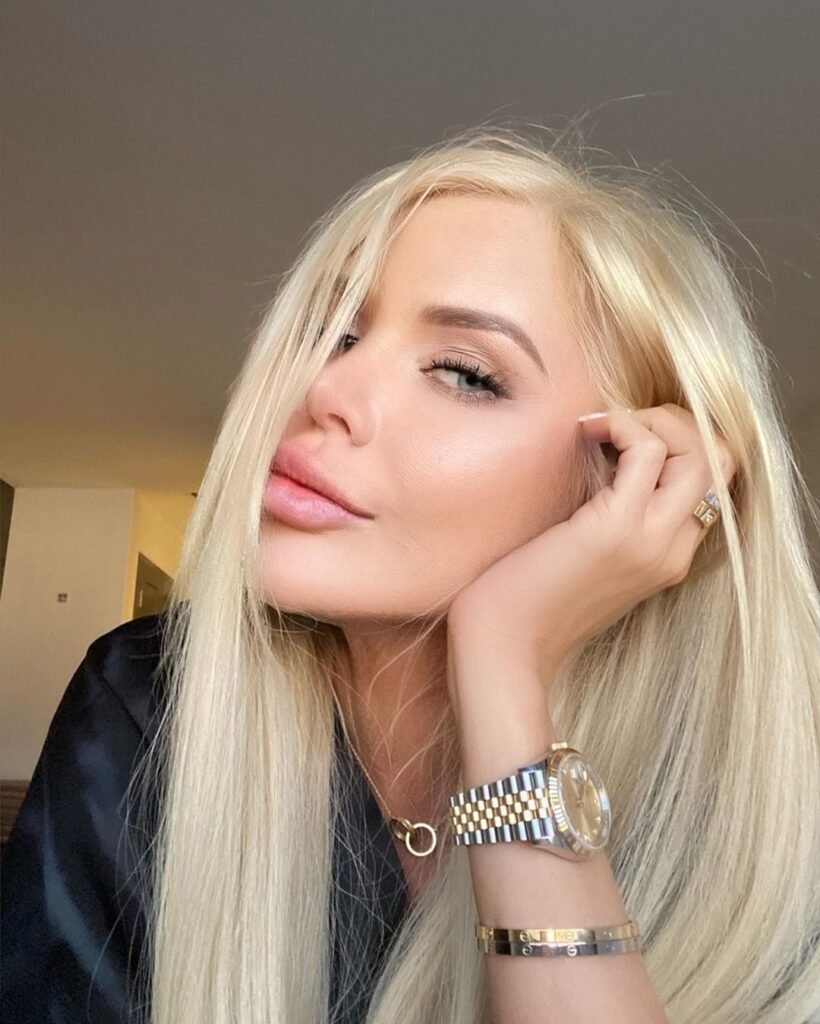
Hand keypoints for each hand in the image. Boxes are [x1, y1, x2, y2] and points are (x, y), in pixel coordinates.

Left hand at [447, 403, 738, 692]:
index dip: (677, 443)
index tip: (623, 438)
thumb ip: (611, 515)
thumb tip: (607, 454)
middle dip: (675, 422)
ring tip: (601, 427)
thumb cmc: (528, 597)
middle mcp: (672, 550)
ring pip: (697, 451)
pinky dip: (622, 424)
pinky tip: (586, 431)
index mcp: (670, 556)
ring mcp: (651, 540)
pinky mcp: (616, 528)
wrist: (505, 646)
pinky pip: (648, 451)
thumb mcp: (586, 553)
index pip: (712, 481)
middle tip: (619, 424)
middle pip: (718, 460)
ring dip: (650, 419)